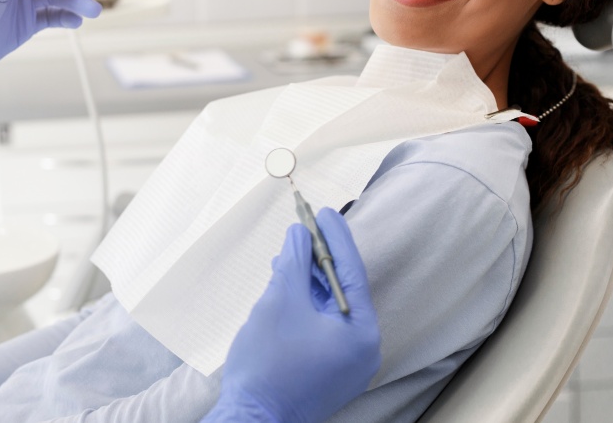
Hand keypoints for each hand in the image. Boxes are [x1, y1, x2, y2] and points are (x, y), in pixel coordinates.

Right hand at [210, 208, 380, 422]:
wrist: (251, 420)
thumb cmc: (268, 364)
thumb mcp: (281, 300)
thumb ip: (294, 262)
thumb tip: (299, 234)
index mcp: (362, 333)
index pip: (351, 271)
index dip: (335, 237)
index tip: (324, 211)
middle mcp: (362, 349)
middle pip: (341, 290)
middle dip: (318, 258)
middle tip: (304, 227)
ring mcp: (345, 364)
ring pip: (328, 309)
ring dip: (308, 280)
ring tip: (287, 255)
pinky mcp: (326, 371)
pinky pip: (320, 327)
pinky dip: (304, 304)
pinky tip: (285, 286)